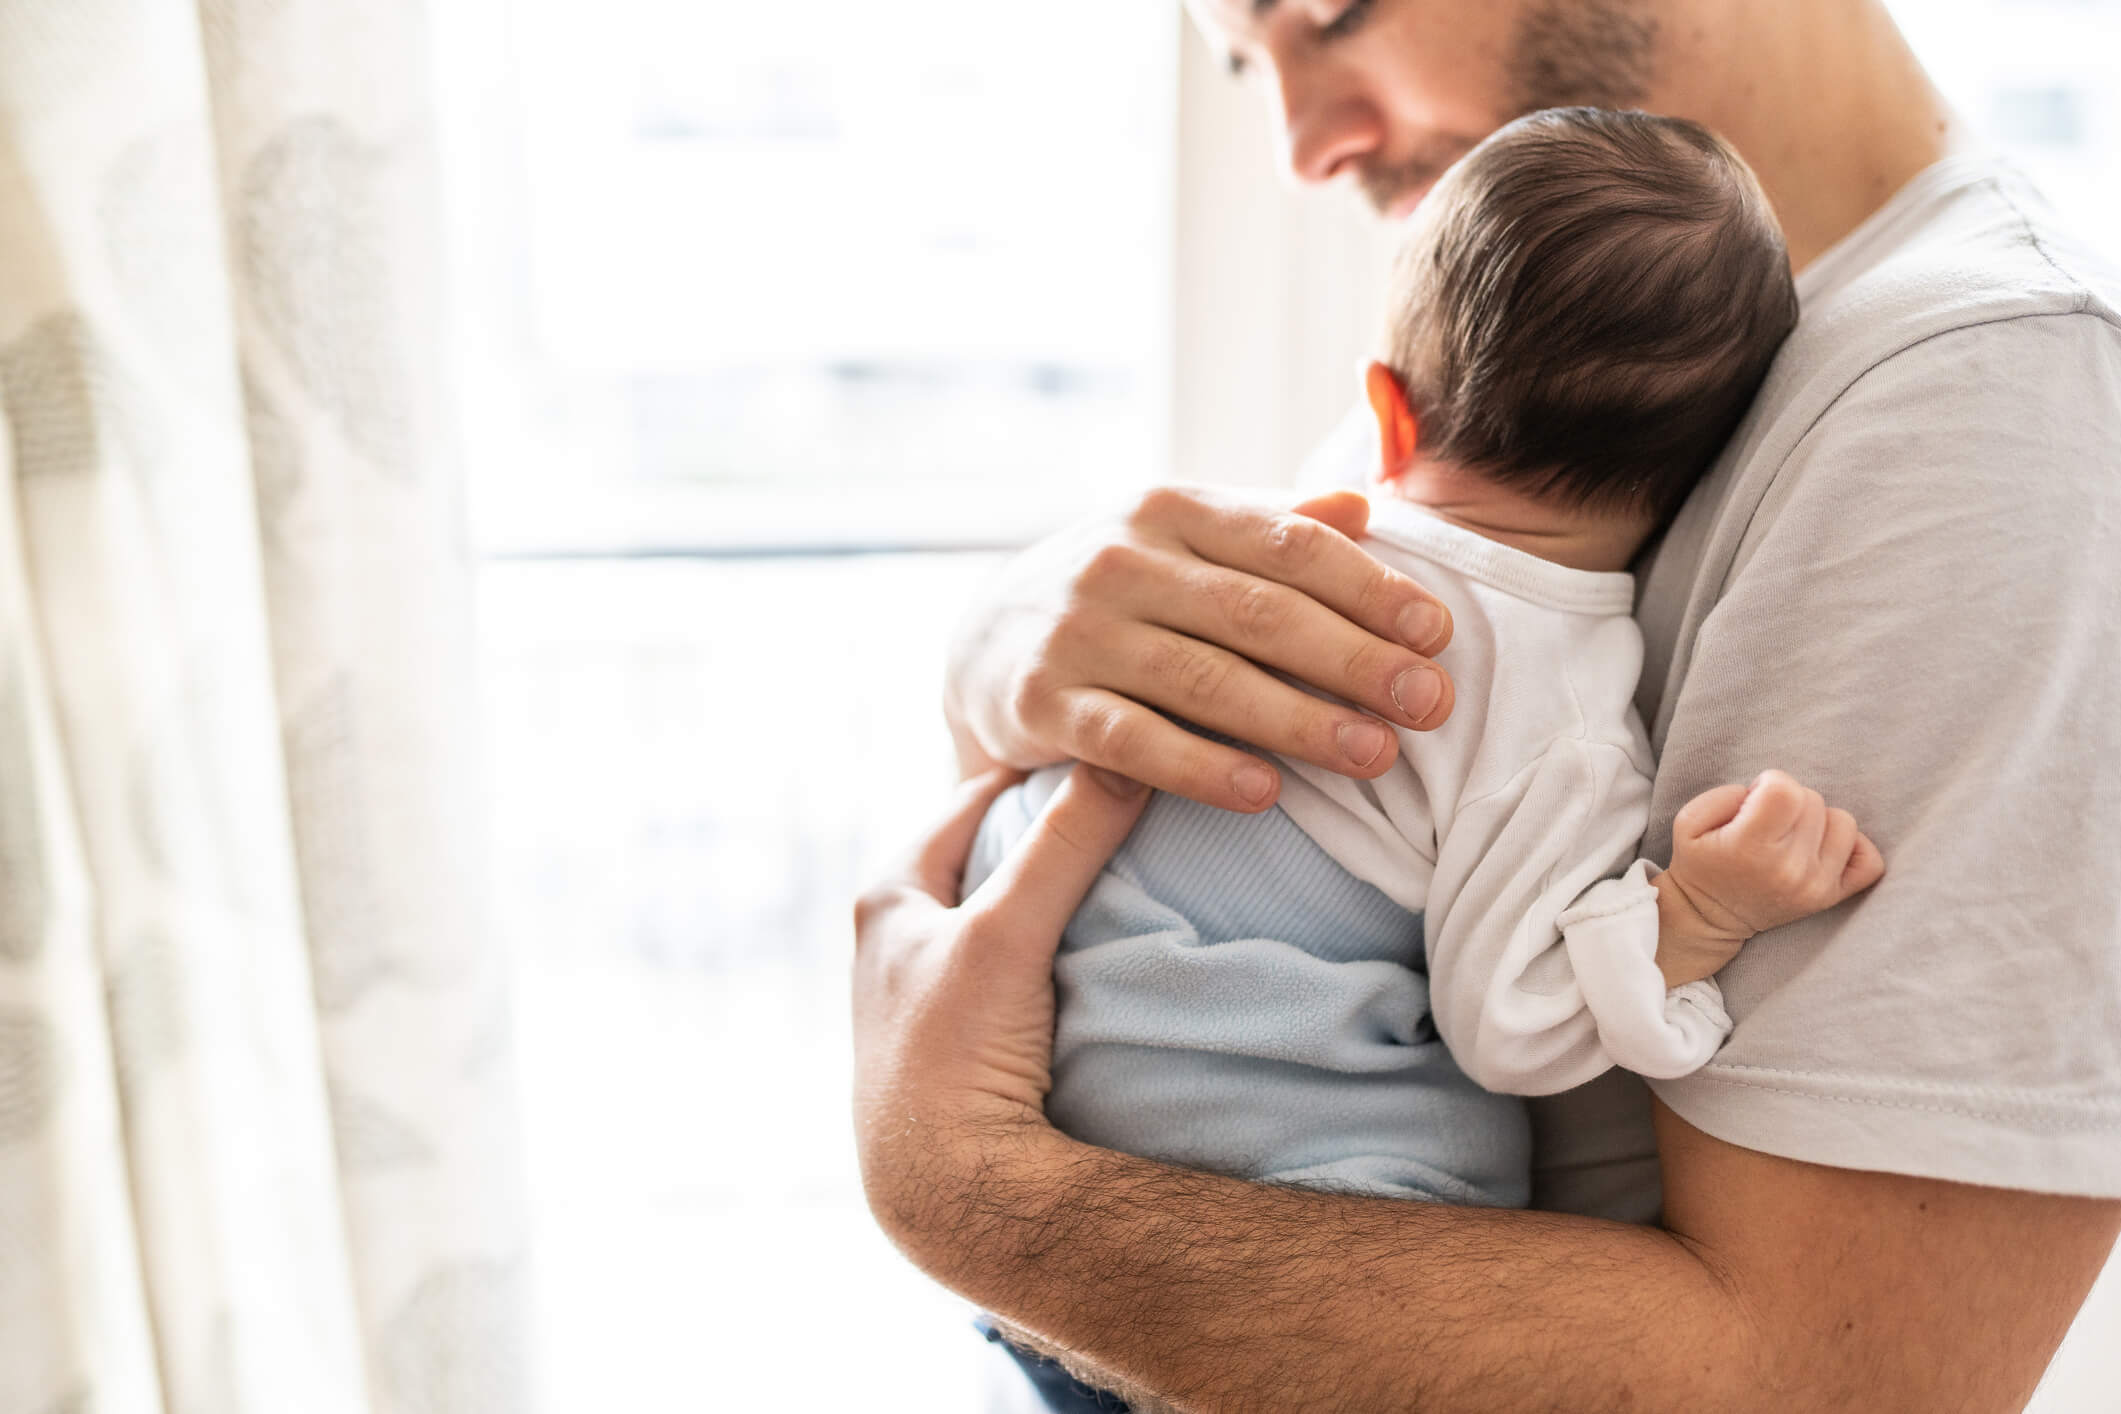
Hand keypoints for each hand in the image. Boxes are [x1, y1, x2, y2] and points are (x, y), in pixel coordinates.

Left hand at [851, 764, 1150, 1252]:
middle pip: (988, 853)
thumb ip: (1064, 845)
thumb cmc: (954, 1054)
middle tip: (1127, 803)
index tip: (1107, 748)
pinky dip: (1054, 949)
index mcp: (888, 897)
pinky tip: (1097, 952)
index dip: (1038, 771)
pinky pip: (1018, 968)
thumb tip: (1126, 759)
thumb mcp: (1007, 933)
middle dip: (1050, 829)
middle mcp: (897, 939)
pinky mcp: (961, 1041)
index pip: (973, 799)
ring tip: (1124, 870)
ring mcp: (929, 993)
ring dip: (1054, 893)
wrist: (947, 1192)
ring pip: (1004, 914)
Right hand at [944, 485, 1456, 812]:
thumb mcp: (1186, 542)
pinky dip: (1199, 768)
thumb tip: (1366, 503)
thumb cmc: (1123, 595)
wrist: (984, 643)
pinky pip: (1131, 740)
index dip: (1369, 589)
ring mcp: (1077, 632)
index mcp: (1173, 510)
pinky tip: (1264, 793)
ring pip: (1204, 679)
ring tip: (1374, 756)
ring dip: (1297, 720)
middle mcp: (1121, 560)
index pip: (1288, 545)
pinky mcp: (1040, 704)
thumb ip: (1273, 526)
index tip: (1437, 634)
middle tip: (1430, 703)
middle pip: (1258, 613)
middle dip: (1354, 659)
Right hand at [1653, 770, 1886, 985]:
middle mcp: (1789, 869)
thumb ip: (1725, 795)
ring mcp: (1816, 885)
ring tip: (1791, 834)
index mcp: (1750, 848)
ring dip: (1818, 821)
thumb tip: (1767, 792)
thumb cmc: (1700, 863)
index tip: (1754, 799)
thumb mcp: (1688, 823)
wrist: (1709, 917)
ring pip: (1843, 821)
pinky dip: (1853, 847)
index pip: (1785, 789)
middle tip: (1767, 822)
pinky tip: (1823, 847)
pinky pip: (1870, 860)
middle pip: (1812, 800)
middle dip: (1789, 801)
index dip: (1769, 783)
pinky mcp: (1832, 897)